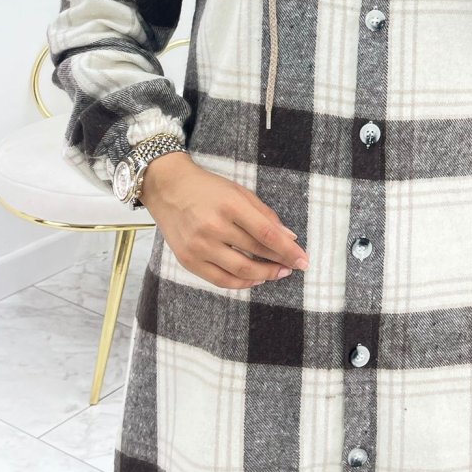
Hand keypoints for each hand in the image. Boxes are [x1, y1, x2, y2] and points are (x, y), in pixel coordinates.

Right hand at [141, 154, 309, 289]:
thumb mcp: (239, 191)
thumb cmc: (208, 188)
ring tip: (277, 273)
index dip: (288, 250)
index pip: (267, 234)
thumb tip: (289, 237)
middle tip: (293, 267)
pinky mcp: (188, 260)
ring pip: (240, 271)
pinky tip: (254, 278)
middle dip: (280, 263)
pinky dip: (241, 282)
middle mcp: (213, 227)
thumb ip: (264, 214)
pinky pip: (220, 280)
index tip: (303, 260)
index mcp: (230, 205)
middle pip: (255, 253)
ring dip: (264, 275)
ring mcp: (199, 246)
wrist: (168, 189)